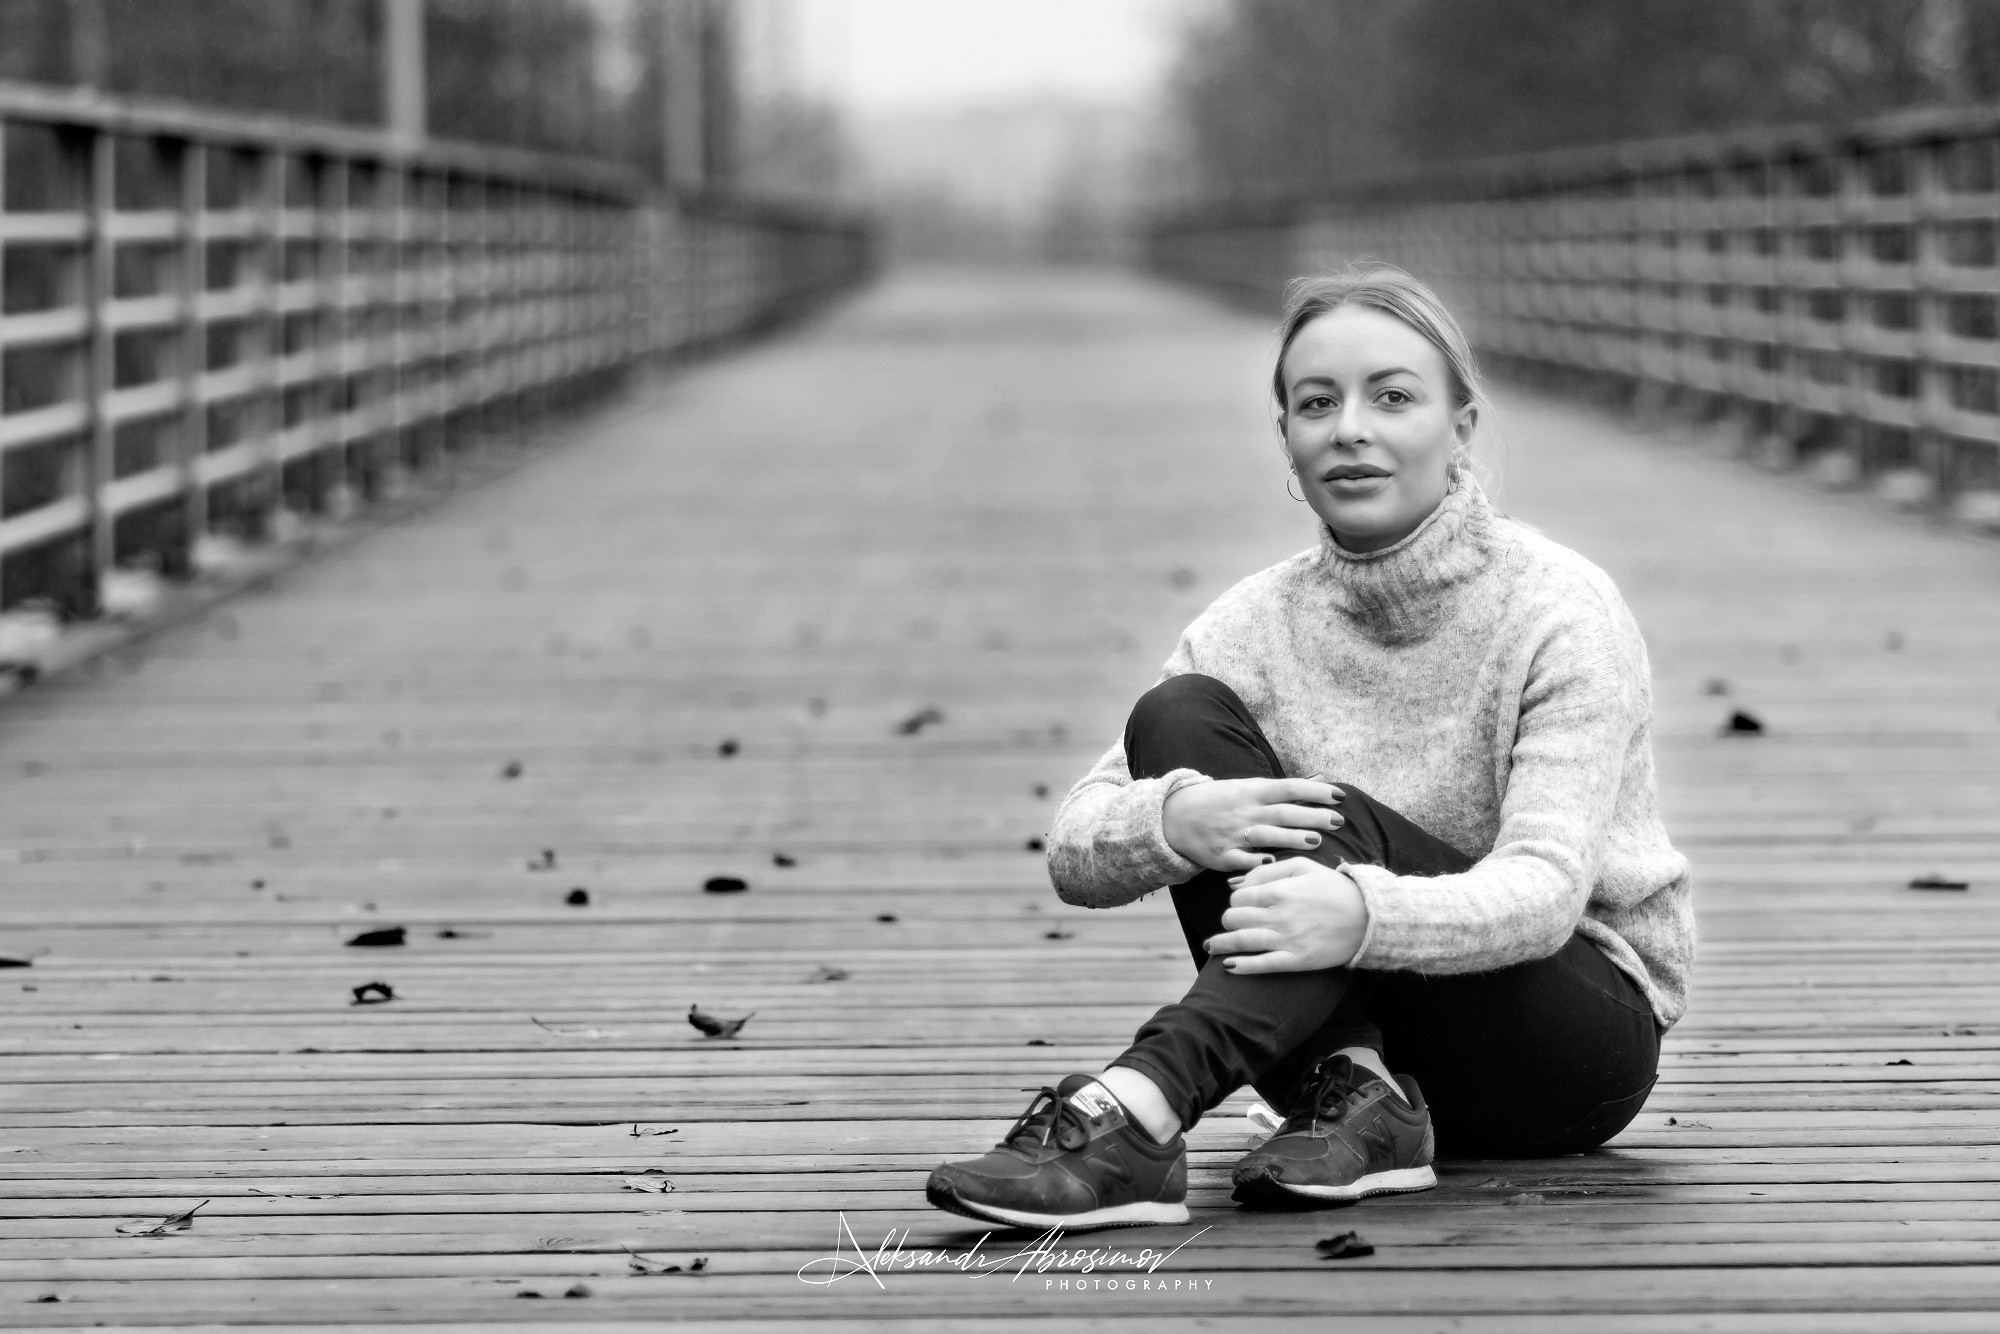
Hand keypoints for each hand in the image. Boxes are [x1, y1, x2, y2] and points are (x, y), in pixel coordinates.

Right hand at [1162, 777, 1342, 872]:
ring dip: (1292, 838)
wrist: (1176, 816)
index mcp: (1254, 791)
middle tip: (1339, 821)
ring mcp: (1235, 833)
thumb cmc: (1222, 800)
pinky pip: (1243, 859)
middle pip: (1284, 812)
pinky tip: (1274, 863)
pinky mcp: (1223, 855)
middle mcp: (1246, 811)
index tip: (1340, 796)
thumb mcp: (1250, 788)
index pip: (1290, 788)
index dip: (1316, 791)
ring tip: (1317, 841)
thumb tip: (1321, 779)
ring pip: (1268, 835)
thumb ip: (1286, 789)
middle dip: (1312, 816)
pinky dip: (1257, 861)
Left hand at [1205, 857, 1368, 973]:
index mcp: (1280, 890)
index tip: (1241, 905)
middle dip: (1228, 921)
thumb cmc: (1334, 888)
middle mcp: (1279, 915)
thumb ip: (1268, 871)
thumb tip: (1236, 883)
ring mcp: (1287, 939)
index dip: (1235, 901)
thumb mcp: (1303, 866)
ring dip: (1220, 944)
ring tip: (1211, 946)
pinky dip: (1241, 966)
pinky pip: (1261, 965)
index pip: (1238, 898)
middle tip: (1230, 923)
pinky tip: (1229, 966)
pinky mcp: (1297, 960)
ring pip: (1241, 942)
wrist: (1368, 917)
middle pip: (1234, 919)